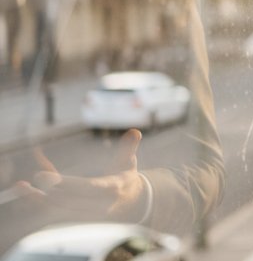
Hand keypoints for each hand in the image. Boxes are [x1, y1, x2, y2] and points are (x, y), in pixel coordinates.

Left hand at [14, 129, 147, 221]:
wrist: (129, 201)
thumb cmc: (125, 176)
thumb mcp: (128, 162)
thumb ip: (129, 148)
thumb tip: (134, 132)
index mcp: (112, 189)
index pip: (90, 188)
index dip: (71, 184)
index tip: (54, 176)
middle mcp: (100, 205)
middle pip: (71, 200)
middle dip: (53, 190)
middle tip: (38, 176)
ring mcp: (87, 214)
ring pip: (59, 208)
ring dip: (39, 198)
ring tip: (22, 186)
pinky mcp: (76, 217)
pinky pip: (55, 210)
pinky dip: (41, 201)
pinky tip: (28, 191)